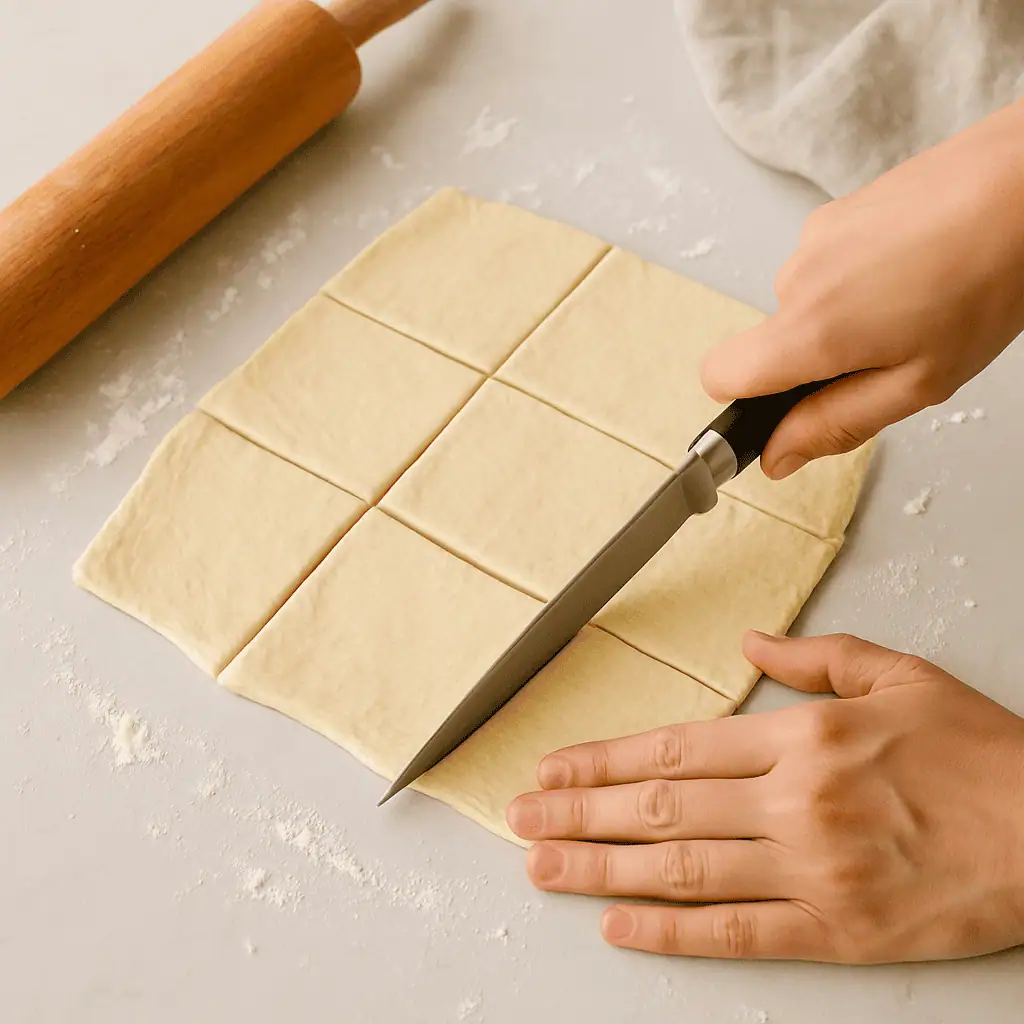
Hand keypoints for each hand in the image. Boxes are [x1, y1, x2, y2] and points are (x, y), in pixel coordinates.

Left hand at [506, 633, 1023, 962]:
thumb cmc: (979, 753)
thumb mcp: (899, 675)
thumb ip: (817, 657)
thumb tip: (753, 640)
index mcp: (801, 739)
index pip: (674, 749)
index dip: (603, 760)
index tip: (553, 768)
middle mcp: (792, 803)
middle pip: (660, 809)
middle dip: (580, 812)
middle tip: (521, 818)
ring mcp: (811, 871)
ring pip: (683, 869)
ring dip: (603, 869)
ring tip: (543, 867)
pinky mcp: (838, 931)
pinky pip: (738, 934)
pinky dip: (672, 931)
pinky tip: (620, 926)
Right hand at [701, 99, 1023, 479]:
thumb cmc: (990, 278)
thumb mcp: (919, 383)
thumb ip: (836, 424)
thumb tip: (779, 456)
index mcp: (812, 329)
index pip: (719, 375)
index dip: (742, 400)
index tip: (782, 407)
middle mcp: (798, 279)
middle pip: (771, 343)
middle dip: (818, 358)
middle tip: (892, 350)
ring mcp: (814, 239)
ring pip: (803, 305)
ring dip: (842, 315)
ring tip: (912, 302)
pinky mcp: (834, 212)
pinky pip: (825, 266)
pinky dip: (856, 278)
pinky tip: (911, 269)